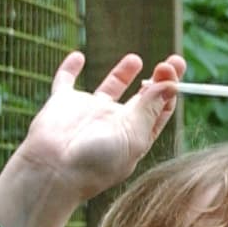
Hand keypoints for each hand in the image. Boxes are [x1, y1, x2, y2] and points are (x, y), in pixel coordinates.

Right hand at [0, 52, 183, 226]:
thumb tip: (172, 84)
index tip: (174, 68)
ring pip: (109, 88)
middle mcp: (115, 123)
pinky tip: (78, 57)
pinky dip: (69, 68)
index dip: (170, 88)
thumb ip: (150, 108)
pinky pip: (65, 81)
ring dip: (123, 73)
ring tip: (136, 60)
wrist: (53, 169)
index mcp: (136, 135)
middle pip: (143, 97)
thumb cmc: (97, 161)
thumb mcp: (133, 135)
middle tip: (173, 60)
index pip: (160, 109)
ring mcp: (89, 112)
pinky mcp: (63, 103)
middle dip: (159, 78)